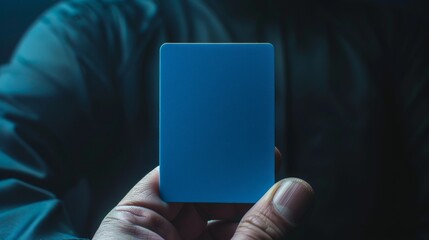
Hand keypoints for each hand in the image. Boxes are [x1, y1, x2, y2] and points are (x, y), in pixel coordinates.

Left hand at [93, 152, 313, 238]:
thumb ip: (258, 232)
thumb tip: (295, 190)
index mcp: (131, 225)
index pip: (174, 174)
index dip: (210, 159)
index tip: (246, 148)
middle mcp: (147, 237)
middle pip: (197, 196)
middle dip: (236, 187)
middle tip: (274, 175)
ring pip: (211, 223)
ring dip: (244, 214)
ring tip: (278, 200)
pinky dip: (241, 236)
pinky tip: (266, 225)